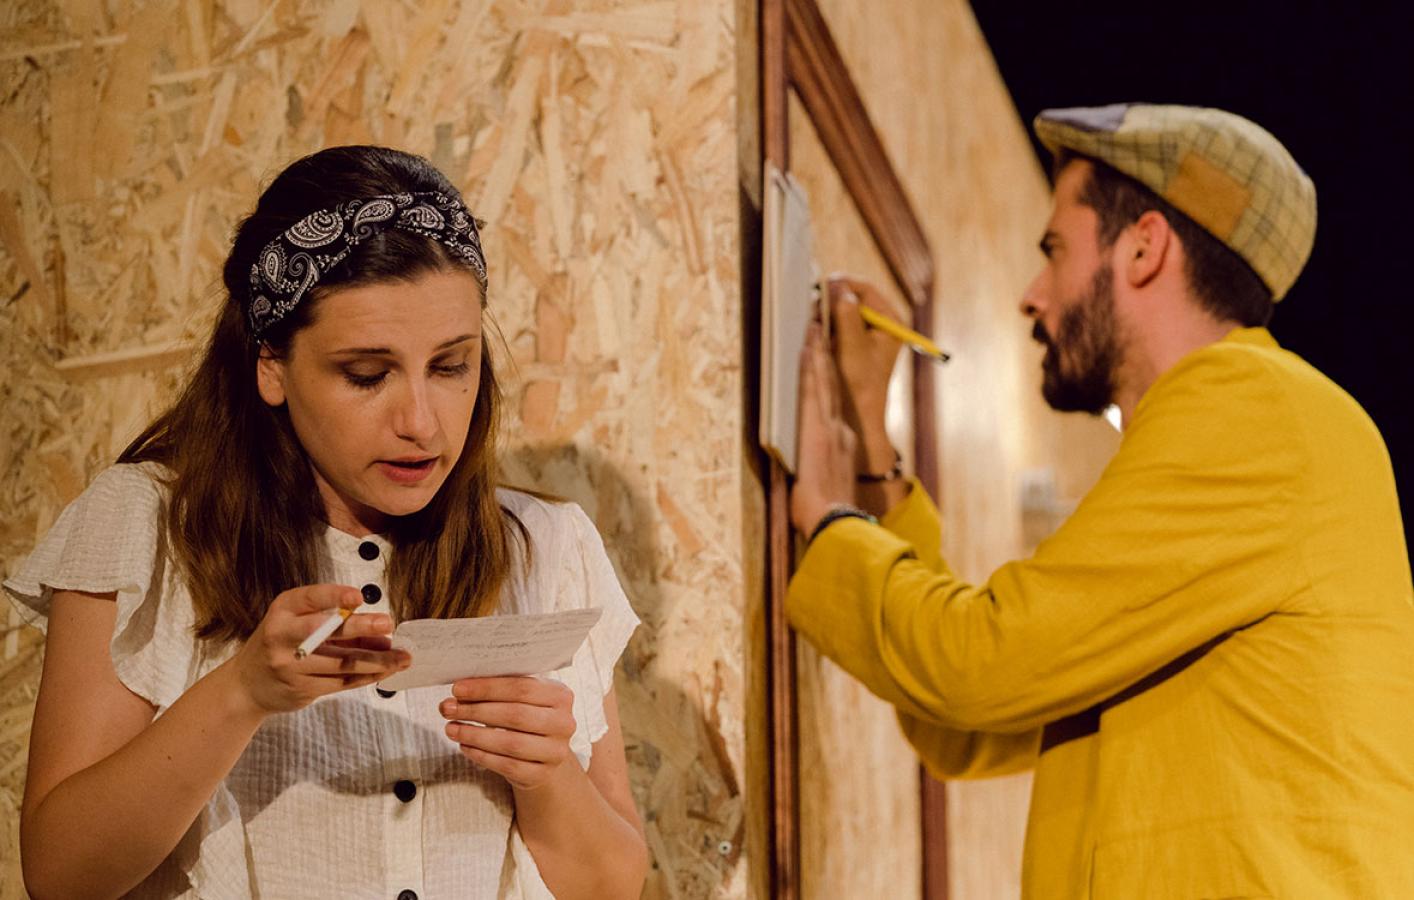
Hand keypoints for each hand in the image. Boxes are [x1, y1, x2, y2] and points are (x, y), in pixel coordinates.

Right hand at [227, 584, 409, 714]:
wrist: (247, 686)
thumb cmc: (282, 644)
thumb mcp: (298, 623)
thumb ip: (336, 623)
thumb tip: (383, 633)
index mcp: (282, 610)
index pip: (309, 598)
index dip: (334, 597)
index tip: (359, 597)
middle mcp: (282, 635)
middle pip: (326, 630)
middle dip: (360, 627)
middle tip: (388, 623)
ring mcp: (290, 665)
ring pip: (341, 662)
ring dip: (376, 660)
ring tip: (402, 657)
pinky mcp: (301, 689)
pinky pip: (341, 682)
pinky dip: (367, 676)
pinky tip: (386, 671)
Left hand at [441, 676, 577, 790]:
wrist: (545, 755)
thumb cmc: (527, 719)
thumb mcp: (523, 700)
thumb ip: (499, 691)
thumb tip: (459, 691)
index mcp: (561, 696)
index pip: (522, 688)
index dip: (487, 688)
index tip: (457, 689)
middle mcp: (564, 723)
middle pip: (516, 715)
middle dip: (476, 711)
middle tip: (448, 708)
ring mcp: (555, 751)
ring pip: (510, 743)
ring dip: (475, 734)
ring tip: (452, 728)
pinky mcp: (541, 774)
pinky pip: (507, 765)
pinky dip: (482, 755)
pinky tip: (465, 746)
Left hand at [790, 321, 856, 536]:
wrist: (834, 522)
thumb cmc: (828, 515)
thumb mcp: (830, 490)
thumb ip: (826, 476)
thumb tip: (818, 480)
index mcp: (843, 445)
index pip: (832, 404)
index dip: (828, 379)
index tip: (824, 357)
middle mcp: (839, 431)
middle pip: (830, 385)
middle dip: (825, 354)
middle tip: (821, 325)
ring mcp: (829, 427)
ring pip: (823, 380)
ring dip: (818, 351)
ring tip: (815, 324)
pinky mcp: (817, 429)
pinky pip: (813, 390)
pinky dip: (812, 366)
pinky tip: (808, 347)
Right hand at [825, 275, 906, 467]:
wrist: (859, 416)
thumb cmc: (860, 383)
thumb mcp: (852, 345)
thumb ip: (846, 312)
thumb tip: (837, 284)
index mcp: (892, 321)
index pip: (866, 289)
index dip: (843, 284)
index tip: (821, 286)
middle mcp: (883, 323)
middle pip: (854, 297)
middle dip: (833, 301)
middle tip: (815, 309)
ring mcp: (869, 333)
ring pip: (843, 310)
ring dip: (828, 314)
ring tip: (818, 326)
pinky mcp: (856, 343)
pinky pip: (839, 324)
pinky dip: (828, 326)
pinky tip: (821, 337)